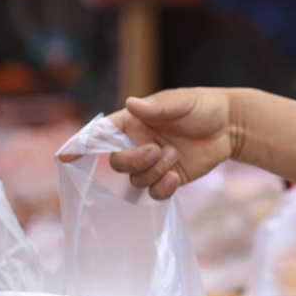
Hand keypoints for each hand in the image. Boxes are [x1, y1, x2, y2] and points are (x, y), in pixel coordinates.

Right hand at [69, 87, 233, 199]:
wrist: (230, 126)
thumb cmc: (202, 107)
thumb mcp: (181, 102)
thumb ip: (157, 107)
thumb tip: (132, 104)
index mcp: (133, 122)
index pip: (100, 134)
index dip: (82, 144)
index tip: (65, 155)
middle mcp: (138, 144)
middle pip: (117, 163)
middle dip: (134, 161)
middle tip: (158, 149)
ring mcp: (153, 164)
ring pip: (136, 180)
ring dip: (154, 171)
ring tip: (175, 155)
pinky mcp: (169, 179)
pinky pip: (154, 193)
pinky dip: (162, 189)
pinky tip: (176, 178)